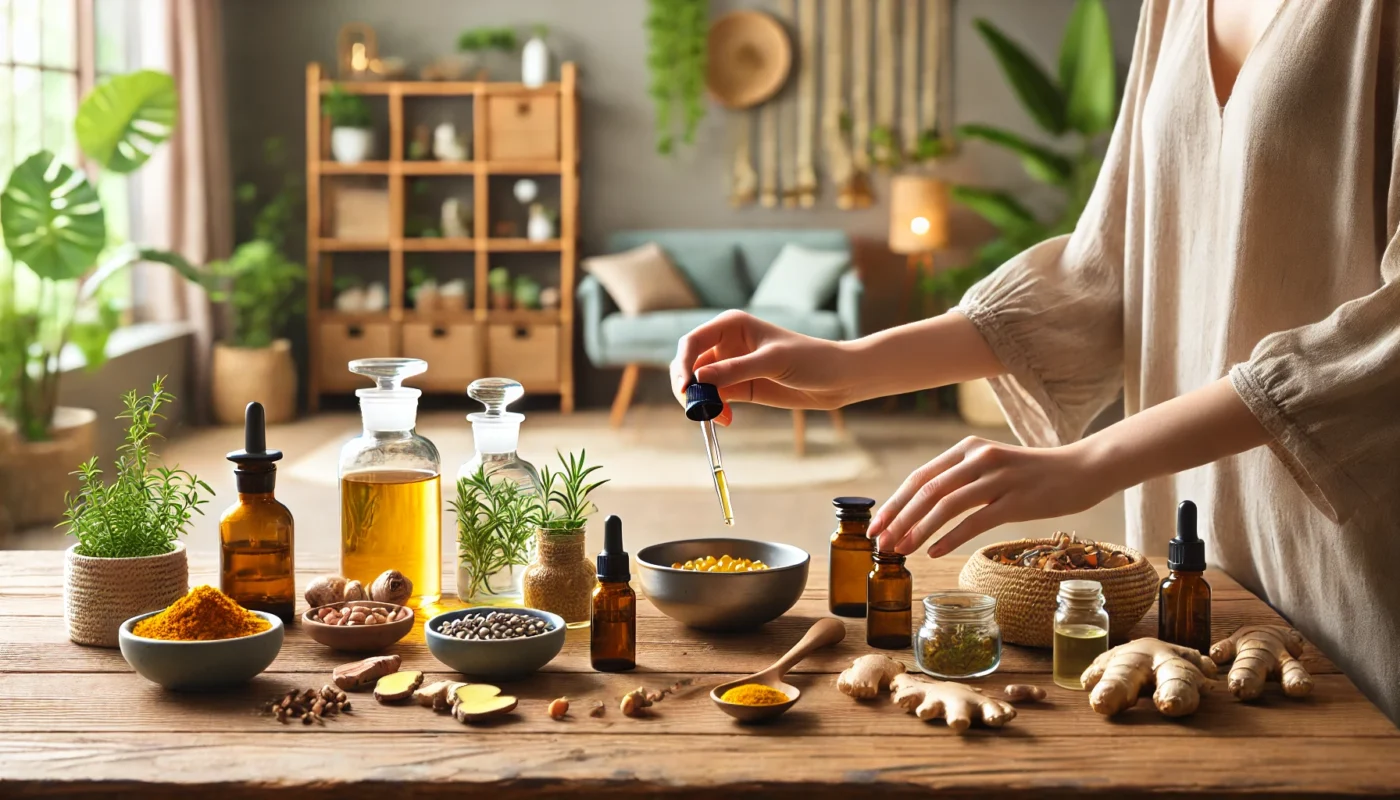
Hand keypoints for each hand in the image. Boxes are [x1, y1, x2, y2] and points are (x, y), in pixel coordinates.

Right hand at [669, 310, 851, 424]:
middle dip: (688, 387)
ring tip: (719, 417)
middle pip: (690, 364)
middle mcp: (726, 344)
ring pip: (700, 385)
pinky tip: (727, 419)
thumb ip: (736, 369)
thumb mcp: (773, 362)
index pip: (692, 342)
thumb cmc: (811, 359)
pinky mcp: (740, 388)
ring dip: (702, 403)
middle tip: (695, 409)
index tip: (685, 388)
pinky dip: (714, 411)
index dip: (683, 364)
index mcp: (731, 325)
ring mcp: (731, 367)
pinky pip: (715, 399)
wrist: (838, 379)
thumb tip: (698, 379)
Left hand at [867, 436, 1115, 557]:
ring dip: (919, 530)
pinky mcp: (1017, 500)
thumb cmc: (1032, 474)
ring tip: (902, 551)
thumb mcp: (991, 466)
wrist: (1082, 469)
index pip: (920, 477)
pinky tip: (935, 552)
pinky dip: (951, 538)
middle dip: (899, 519)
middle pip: (927, 491)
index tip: (876, 525)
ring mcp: (998, 478)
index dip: (895, 503)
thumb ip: (960, 479)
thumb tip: (922, 507)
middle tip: (881, 543)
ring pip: (947, 506)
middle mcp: (978, 458)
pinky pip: (976, 521)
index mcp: (968, 448)